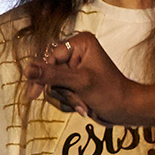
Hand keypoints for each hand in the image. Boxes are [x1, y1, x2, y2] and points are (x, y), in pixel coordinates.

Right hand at [28, 32, 154, 126]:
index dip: (43, 76)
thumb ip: (52, 76)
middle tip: (79, 101)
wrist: (127, 110)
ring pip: (54, 85)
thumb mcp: (80, 83)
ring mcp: (75, 68)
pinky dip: (70, 102)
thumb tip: (27, 70)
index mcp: (80, 43)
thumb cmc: (111, 93)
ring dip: (68, 99)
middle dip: (63, 91)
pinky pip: (60, 92)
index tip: (33, 95)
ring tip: (84, 106)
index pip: (50, 58)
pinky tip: (84, 107)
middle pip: (50, 72)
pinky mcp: (76, 81)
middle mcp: (76, 52)